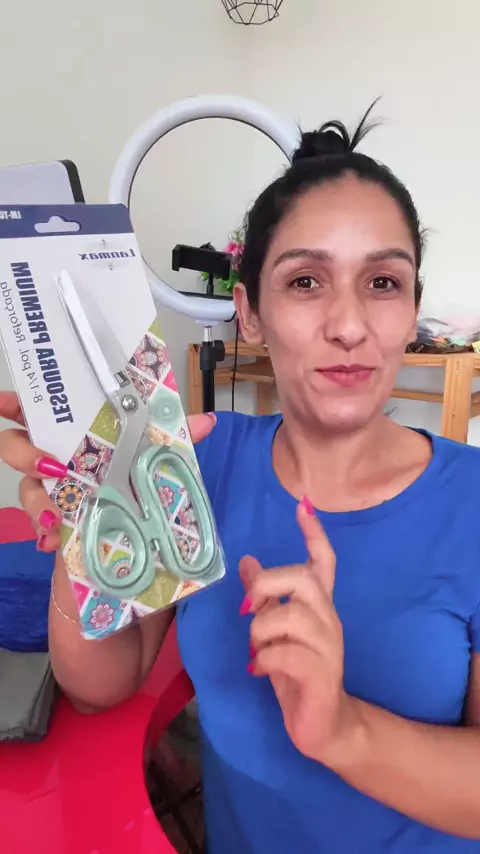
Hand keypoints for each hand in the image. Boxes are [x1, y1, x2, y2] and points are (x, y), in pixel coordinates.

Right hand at [0, 391, 215, 552]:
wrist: (131, 579)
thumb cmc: (139, 513)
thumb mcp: (160, 475)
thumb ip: (173, 445)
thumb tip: (206, 421)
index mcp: (81, 443)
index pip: (42, 415)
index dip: (16, 404)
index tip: (6, 402)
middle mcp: (59, 467)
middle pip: (16, 445)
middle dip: (21, 450)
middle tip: (48, 464)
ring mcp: (52, 500)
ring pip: (25, 488)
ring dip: (37, 497)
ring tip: (58, 513)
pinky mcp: (52, 532)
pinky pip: (37, 525)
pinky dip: (45, 531)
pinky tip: (56, 538)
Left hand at [239, 498, 355, 765]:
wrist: (324, 726)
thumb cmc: (296, 672)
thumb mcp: (276, 631)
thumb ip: (265, 598)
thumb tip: (247, 561)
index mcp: (319, 606)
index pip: (324, 561)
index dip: (314, 533)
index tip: (303, 505)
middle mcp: (328, 619)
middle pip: (303, 578)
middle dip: (267, 585)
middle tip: (248, 609)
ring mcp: (328, 646)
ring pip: (289, 616)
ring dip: (260, 631)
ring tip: (256, 651)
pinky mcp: (320, 674)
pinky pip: (285, 653)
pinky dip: (263, 659)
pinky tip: (259, 670)